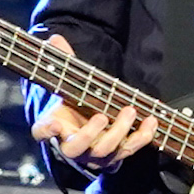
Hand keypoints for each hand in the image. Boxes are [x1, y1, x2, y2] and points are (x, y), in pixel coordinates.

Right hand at [26, 34, 159, 171]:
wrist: (89, 119)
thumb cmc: (74, 101)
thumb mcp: (68, 80)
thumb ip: (62, 61)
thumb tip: (55, 38)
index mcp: (52, 125)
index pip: (42, 131)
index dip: (47, 130)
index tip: (54, 122)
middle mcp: (71, 145)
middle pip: (76, 149)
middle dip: (91, 134)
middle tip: (103, 115)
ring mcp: (93, 154)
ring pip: (105, 153)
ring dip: (120, 133)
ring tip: (131, 110)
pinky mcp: (114, 155)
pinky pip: (128, 151)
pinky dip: (142, 137)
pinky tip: (151, 121)